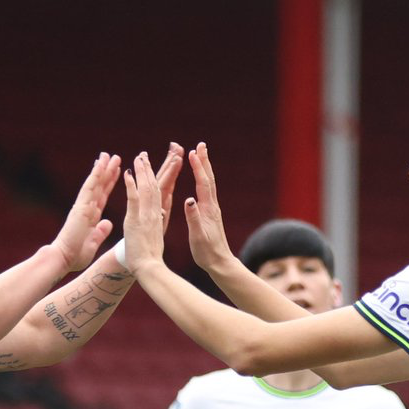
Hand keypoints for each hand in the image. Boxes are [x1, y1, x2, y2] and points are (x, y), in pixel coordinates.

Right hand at [53, 152, 120, 271]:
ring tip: (109, 155)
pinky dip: (95, 175)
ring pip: (94, 183)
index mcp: (90, 217)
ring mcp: (82, 206)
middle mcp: (86, 209)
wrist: (61, 259)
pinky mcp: (80, 207)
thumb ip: (99, 233)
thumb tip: (107, 223)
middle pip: (99, 186)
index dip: (108, 184)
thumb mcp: (92, 243)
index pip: (102, 196)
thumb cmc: (74, 256)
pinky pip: (89, 188)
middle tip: (114, 158)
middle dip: (107, 172)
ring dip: (102, 168)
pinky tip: (100, 164)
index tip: (115, 173)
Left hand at [125, 149, 174, 270]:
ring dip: (145, 170)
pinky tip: (129, 173)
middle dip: (163, 165)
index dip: (167, 174)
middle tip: (168, 149)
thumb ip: (156, 222)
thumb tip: (160, 214)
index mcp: (159, 216)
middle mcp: (155, 213)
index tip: (172, 159)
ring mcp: (146, 216)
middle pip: (159, 184)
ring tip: (142, 155)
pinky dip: (131, 185)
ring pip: (147, 188)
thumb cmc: (149, 258)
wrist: (149, 269)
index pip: (163, 190)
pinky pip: (133, 198)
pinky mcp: (136, 220)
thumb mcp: (154, 236)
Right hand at [183, 142, 235, 274]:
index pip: (202, 184)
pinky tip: (201, 179)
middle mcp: (212, 206)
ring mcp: (213, 209)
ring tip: (200, 155)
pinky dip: (203, 180)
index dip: (198, 167)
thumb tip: (189, 200)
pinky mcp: (211, 214)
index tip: (193, 152)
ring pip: (209, 184)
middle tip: (201, 145)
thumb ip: (193, 217)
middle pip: (208, 179)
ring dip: (205, 168)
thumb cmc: (206, 252)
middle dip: (204, 161)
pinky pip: (207, 191)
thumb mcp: (198, 236)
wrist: (220, 263)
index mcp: (207, 209)